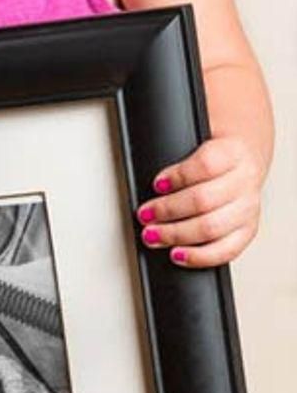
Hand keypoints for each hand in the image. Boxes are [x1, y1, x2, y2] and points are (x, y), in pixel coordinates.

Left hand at [135, 136, 261, 267]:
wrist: (245, 155)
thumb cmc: (217, 149)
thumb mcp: (197, 135)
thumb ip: (176, 147)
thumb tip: (147, 160)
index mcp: (232, 152)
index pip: (206, 165)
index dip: (178, 176)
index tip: (157, 185)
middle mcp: (244, 181)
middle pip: (204, 200)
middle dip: (168, 210)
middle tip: (145, 214)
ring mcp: (247, 208)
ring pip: (212, 227)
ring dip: (177, 234)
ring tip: (153, 235)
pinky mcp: (247, 230)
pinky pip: (227, 250)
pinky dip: (199, 256)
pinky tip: (178, 254)